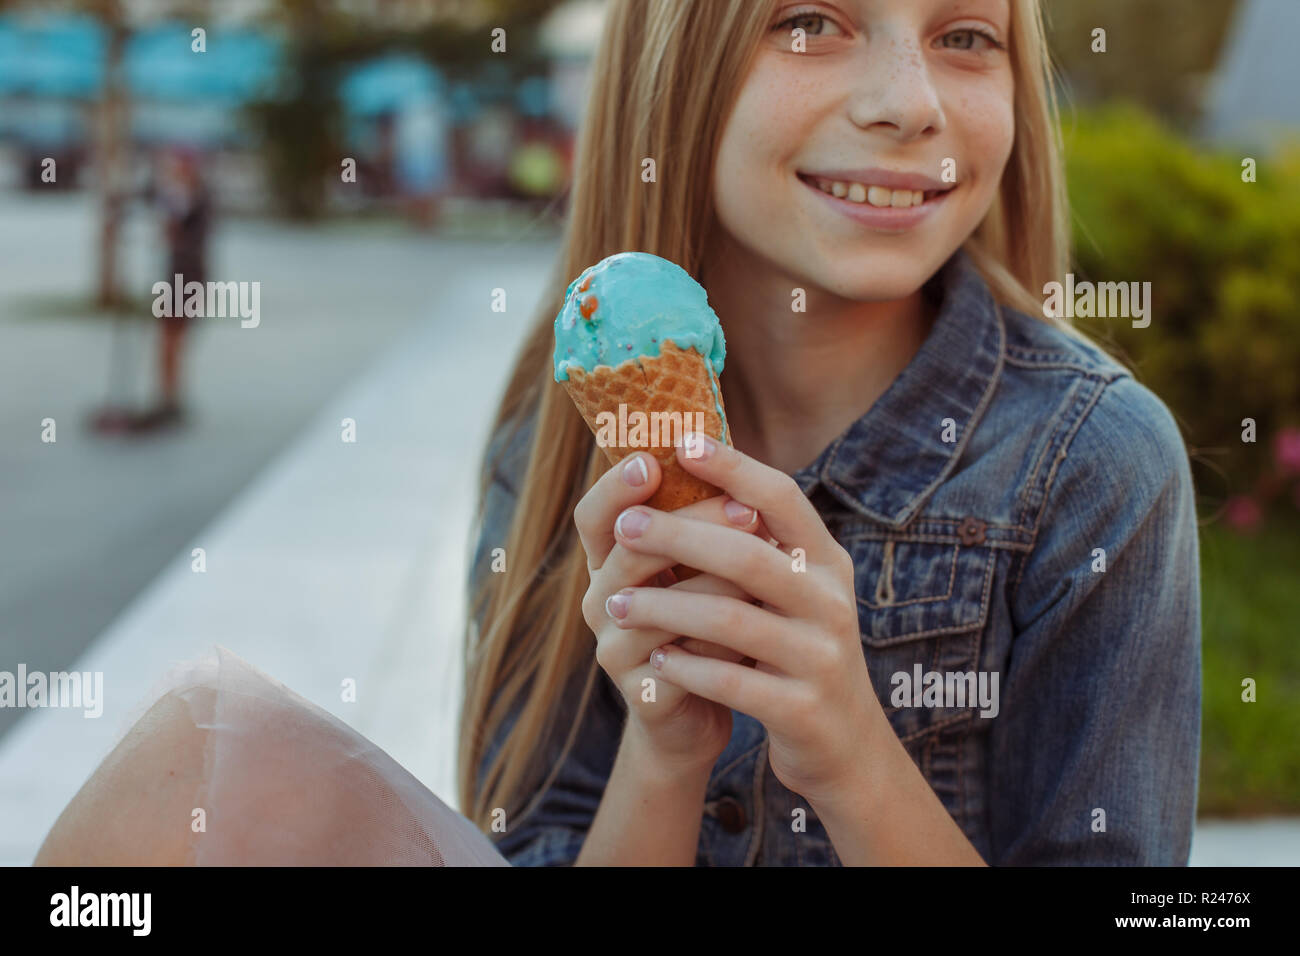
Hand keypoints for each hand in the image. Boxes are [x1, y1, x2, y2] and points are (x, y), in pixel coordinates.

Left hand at [605, 433, 888, 808]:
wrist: (845, 746)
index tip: (680, 443)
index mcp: (828, 562)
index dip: (734, 467)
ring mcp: (821, 657)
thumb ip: (759, 543)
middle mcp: (831, 602)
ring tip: (615, 603)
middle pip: (748, 554)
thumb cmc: (799, 652)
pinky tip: (654, 660)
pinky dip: (686, 668)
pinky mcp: (802, 710)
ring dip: (665, 607)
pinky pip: (732, 681)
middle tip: (625, 528)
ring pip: (732, 620)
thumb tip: (694, 470)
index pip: (782, 498)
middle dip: (679, 536)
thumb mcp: (797, 592)